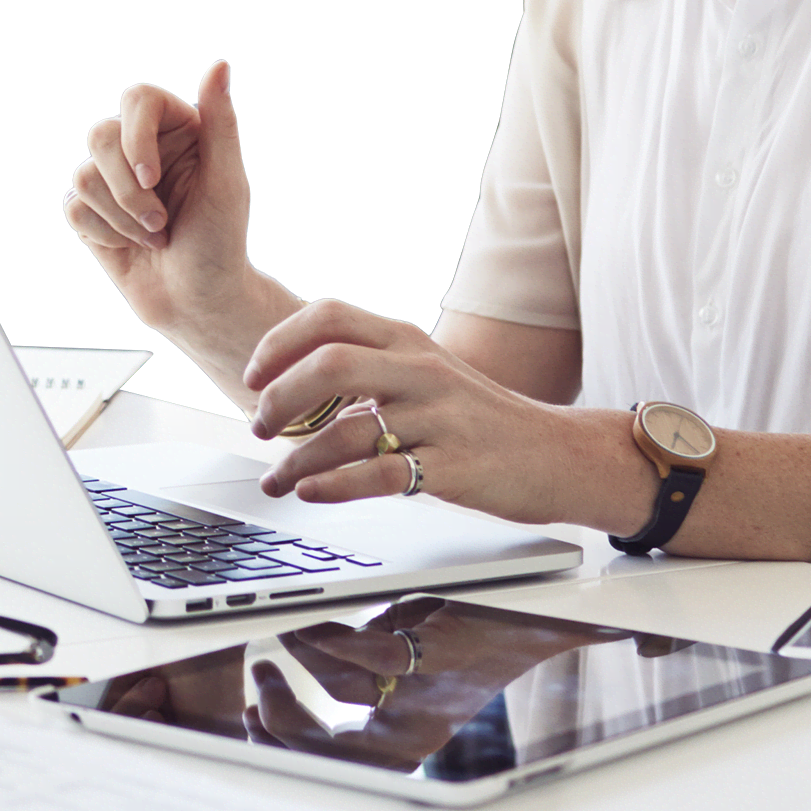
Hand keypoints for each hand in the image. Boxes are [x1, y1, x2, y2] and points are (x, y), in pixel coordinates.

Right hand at [58, 60, 260, 341]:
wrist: (197, 303)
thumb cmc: (220, 242)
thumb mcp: (227, 184)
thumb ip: (221, 124)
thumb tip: (220, 65)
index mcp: (178, 129)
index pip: (137, 99)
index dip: (136, 135)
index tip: (152, 178)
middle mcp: (142, 147)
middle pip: (102, 135)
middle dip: (128, 190)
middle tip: (161, 222)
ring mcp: (113, 178)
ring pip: (84, 174)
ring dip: (121, 218)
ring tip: (155, 238)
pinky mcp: (91, 211)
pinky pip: (73, 206)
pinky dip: (104, 233)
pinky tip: (131, 247)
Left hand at [240, 299, 591, 524]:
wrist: (558, 455)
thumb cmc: (480, 419)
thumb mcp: (427, 375)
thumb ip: (371, 370)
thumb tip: (291, 386)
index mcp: (408, 341)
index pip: (328, 318)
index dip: (278, 342)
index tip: (252, 376)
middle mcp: (422, 370)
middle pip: (329, 365)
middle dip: (278, 399)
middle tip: (259, 427)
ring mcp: (439, 418)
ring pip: (347, 431)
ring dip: (297, 461)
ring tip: (277, 480)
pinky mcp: (453, 466)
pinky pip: (381, 474)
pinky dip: (334, 486)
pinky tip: (312, 492)